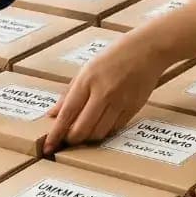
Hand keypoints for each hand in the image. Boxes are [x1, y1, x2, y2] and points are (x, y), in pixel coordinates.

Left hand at [42, 37, 166, 150]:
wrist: (147, 49)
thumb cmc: (114, 56)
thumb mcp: (86, 69)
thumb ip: (69, 93)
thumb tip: (53, 114)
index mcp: (87, 80)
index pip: (67, 113)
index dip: (56, 133)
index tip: (48, 147)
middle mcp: (103, 93)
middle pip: (83, 129)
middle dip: (72, 138)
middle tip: (68, 139)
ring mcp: (120, 102)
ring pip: (99, 133)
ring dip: (89, 137)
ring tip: (86, 132)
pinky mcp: (133, 108)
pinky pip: (115, 129)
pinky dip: (105, 131)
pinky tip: (102, 125)